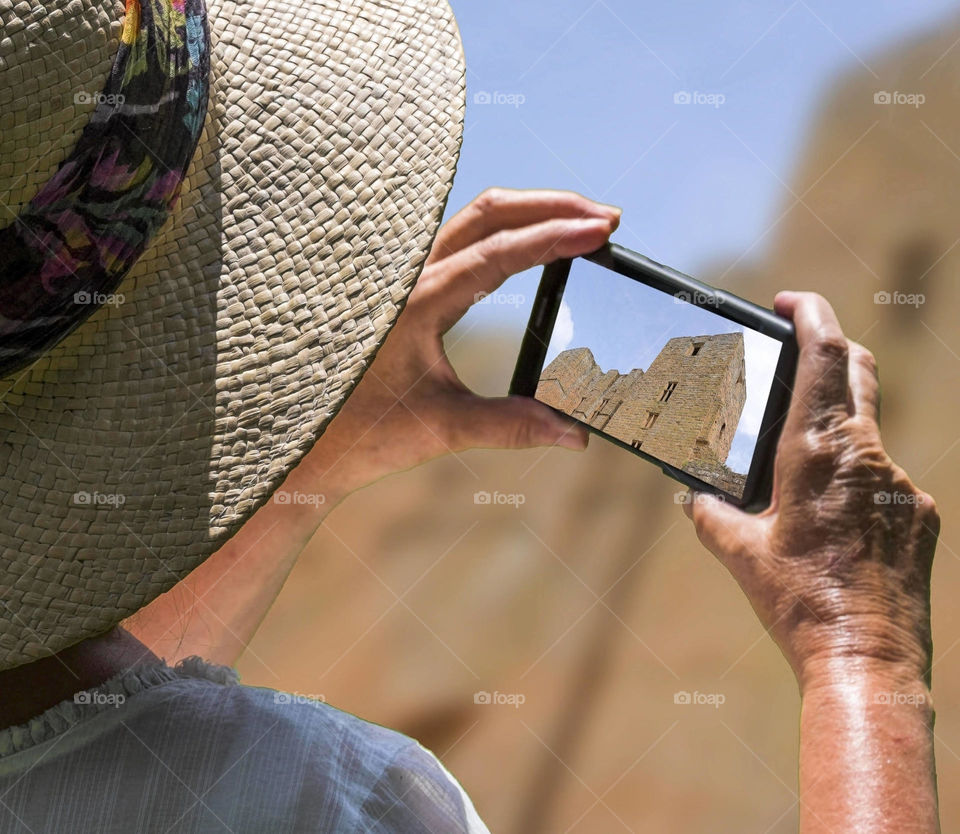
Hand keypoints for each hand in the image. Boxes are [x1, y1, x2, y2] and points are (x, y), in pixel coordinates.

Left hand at [295, 188, 620, 495]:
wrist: (311, 444)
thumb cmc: (363, 433)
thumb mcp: (442, 429)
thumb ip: (510, 426)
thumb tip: (573, 434)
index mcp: (418, 304)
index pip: (498, 252)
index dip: (554, 236)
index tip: (599, 230)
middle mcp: (411, 280)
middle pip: (489, 212)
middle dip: (551, 205)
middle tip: (603, 217)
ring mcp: (409, 281)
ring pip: (474, 220)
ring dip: (529, 212)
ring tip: (577, 222)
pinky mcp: (410, 292)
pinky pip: (463, 241)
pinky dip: (506, 231)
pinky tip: (530, 246)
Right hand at [684, 292, 939, 690]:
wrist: (867, 661)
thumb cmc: (797, 602)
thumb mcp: (739, 553)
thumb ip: (711, 513)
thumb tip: (694, 497)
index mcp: (818, 452)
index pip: (826, 357)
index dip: (812, 314)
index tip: (791, 301)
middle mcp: (867, 456)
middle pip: (859, 374)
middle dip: (831, 350)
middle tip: (799, 352)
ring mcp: (901, 485)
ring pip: (869, 432)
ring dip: (835, 433)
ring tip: (799, 479)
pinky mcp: (920, 515)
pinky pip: (884, 480)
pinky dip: (856, 483)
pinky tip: (833, 526)